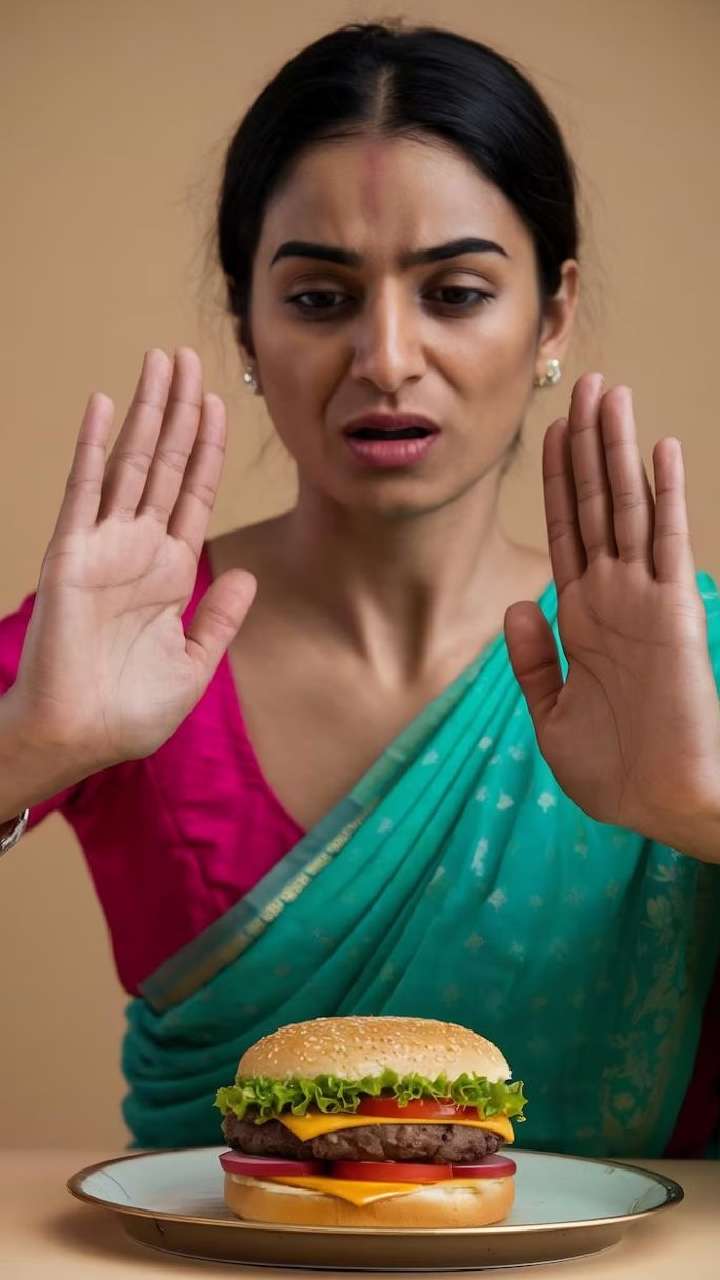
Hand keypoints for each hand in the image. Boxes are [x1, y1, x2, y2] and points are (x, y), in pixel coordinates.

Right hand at [12, 347, 255, 770]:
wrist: (81, 736)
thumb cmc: (131, 712)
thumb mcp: (195, 664)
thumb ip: (220, 619)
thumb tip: (246, 576)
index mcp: (169, 572)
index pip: (193, 494)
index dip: (206, 448)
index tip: (218, 403)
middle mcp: (138, 549)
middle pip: (165, 464)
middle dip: (178, 411)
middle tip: (187, 357)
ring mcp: (104, 546)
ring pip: (131, 463)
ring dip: (147, 412)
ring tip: (160, 363)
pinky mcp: (71, 553)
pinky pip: (85, 490)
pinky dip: (94, 447)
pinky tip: (105, 405)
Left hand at [504, 372, 719, 847]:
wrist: (658, 804)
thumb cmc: (611, 771)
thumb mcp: (550, 715)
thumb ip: (531, 660)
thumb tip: (515, 604)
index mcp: (580, 617)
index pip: (565, 530)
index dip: (555, 479)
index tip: (548, 431)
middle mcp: (612, 596)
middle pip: (595, 503)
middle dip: (588, 444)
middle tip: (587, 384)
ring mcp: (644, 599)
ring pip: (628, 506)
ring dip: (618, 449)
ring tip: (612, 394)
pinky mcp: (675, 611)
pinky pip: (668, 541)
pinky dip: (666, 495)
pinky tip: (662, 449)